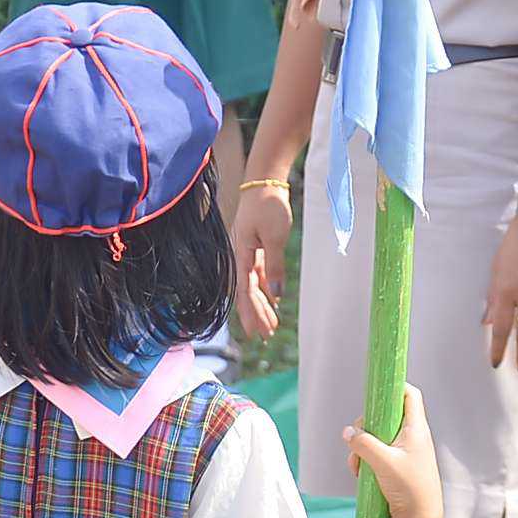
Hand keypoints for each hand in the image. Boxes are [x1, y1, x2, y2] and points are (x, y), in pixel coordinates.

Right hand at [230, 184, 292, 339]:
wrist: (265, 181)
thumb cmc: (268, 205)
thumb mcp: (275, 236)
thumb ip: (275, 265)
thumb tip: (277, 292)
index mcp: (241, 254)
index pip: (245, 291)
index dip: (251, 313)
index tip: (257, 332)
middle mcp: (241, 256)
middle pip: (247, 291)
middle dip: (256, 314)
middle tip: (266, 336)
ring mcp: (249, 251)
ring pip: (254, 284)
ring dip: (262, 304)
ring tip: (271, 324)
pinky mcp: (258, 246)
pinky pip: (260, 273)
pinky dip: (267, 287)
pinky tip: (274, 299)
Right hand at [344, 384, 443, 517]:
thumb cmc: (409, 489)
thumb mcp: (382, 463)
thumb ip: (363, 444)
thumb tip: (348, 432)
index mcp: (416, 429)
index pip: (409, 395)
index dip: (394, 386)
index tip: (375, 389)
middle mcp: (413, 438)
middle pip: (387, 415)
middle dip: (367, 425)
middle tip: (358, 438)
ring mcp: (406, 453)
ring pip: (378, 437)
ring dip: (363, 447)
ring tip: (357, 466)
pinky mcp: (398, 467)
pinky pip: (378, 454)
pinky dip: (366, 460)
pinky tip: (360, 474)